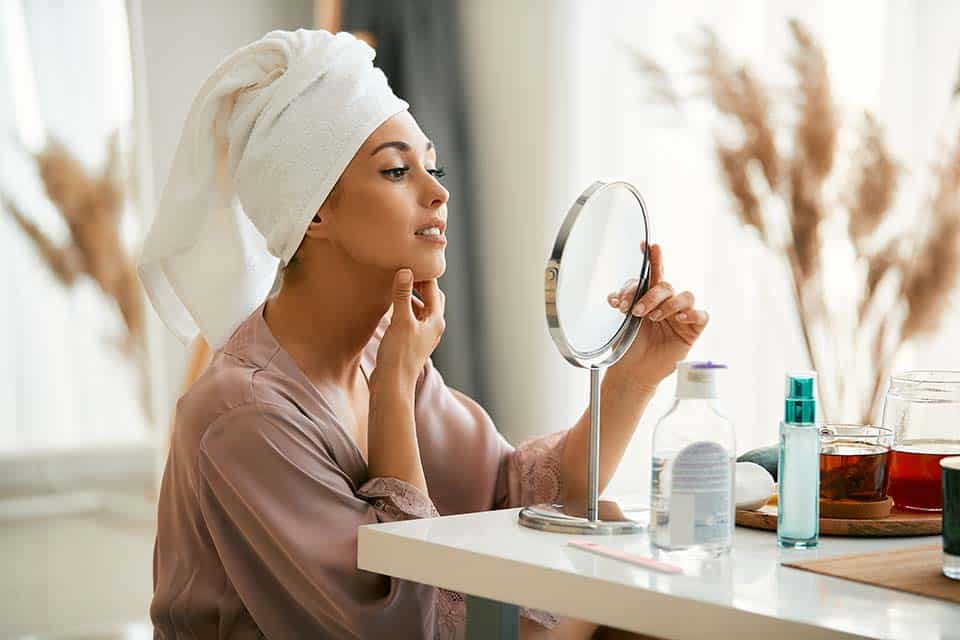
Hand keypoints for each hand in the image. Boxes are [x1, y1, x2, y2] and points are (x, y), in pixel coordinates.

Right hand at [376, 269, 445, 379]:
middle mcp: (433, 327)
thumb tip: (406, 271)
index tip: (410, 260)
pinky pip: (410, 320)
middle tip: (404, 272)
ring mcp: (422, 336)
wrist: (392, 386)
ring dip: (410, 298)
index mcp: (436, 320)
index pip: (433, 289)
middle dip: (420, 285)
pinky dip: (403, 311)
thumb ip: (403, 295)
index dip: (423, 274)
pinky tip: (390, 308)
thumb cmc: (399, 355)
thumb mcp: (401, 321)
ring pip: (420, 310)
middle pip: (431, 299)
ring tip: (395, 287)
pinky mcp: (410, 343)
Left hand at [605, 244, 708, 388]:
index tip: (647, 246)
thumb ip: (623, 304)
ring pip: (685, 296)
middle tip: (636, 311)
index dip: (653, 258)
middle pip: (666, 285)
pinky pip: (701, 316)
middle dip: (649, 295)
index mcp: (651, 296)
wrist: (634, 370)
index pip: (654, 273)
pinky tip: (680, 318)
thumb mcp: (622, 321)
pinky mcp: (692, 330)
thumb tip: (614, 297)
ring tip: (654, 318)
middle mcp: (667, 302)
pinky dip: (691, 313)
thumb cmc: (630, 344)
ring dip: (668, 304)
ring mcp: (681, 315)